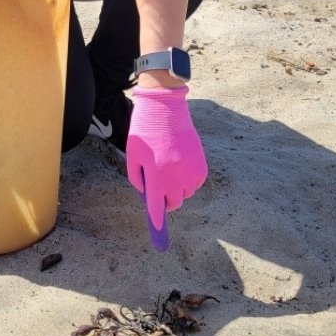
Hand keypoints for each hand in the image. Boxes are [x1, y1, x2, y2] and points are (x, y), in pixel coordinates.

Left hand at [125, 86, 207, 232]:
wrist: (166, 107)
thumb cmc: (145, 130)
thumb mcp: (133, 155)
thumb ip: (137, 178)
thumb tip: (146, 194)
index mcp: (156, 174)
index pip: (157, 205)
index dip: (157, 219)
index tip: (158, 227)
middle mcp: (176, 176)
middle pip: (174, 203)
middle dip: (166, 201)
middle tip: (160, 191)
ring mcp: (191, 170)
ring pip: (186, 193)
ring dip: (178, 189)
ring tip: (170, 171)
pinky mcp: (201, 163)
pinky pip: (197, 182)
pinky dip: (190, 180)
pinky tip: (181, 167)